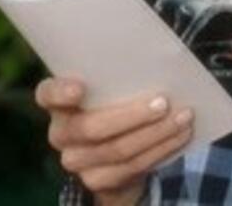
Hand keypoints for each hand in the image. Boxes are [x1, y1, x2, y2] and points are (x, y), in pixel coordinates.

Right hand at [35, 77, 193, 204]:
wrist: (110, 150)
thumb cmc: (111, 99)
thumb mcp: (107, 83)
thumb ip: (115, 72)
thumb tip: (154, 51)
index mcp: (56, 101)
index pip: (47, 94)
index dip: (60, 92)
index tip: (80, 87)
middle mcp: (60, 133)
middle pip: (92, 128)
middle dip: (132, 116)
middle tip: (163, 102)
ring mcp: (76, 161)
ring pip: (119, 150)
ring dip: (157, 133)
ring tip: (183, 116)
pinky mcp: (97, 181)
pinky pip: (133, 167)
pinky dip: (162, 149)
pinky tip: (181, 134)